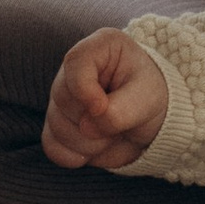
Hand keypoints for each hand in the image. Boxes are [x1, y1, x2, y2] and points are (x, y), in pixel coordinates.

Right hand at [42, 29, 171, 170]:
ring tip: (114, 132)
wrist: (151, 121)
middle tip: (122, 121)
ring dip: (90, 142)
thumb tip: (85, 128)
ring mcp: (61, 99)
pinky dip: (76, 155)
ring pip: (57, 127)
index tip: (102, 108)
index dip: (84, 90)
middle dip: (94, 121)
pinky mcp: (57, 125)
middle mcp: (72, 70)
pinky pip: (53, 147)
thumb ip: (118, 112)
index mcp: (98, 48)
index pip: (75, 63)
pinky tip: (96, 149)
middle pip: (63, 98)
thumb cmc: (150, 97)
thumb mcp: (146, 99)